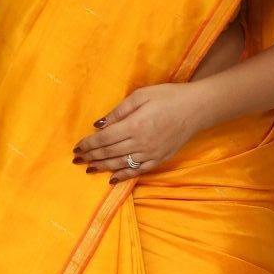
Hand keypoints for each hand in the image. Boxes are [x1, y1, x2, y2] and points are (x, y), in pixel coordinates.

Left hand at [73, 82, 201, 180]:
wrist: (196, 109)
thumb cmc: (168, 97)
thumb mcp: (141, 95)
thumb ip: (119, 111)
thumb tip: (99, 125)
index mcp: (134, 125)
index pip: (104, 139)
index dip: (88, 144)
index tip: (77, 147)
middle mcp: (140, 143)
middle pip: (109, 153)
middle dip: (91, 156)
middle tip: (77, 160)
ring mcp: (150, 154)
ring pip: (121, 164)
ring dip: (102, 167)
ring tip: (88, 168)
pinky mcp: (159, 159)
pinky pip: (137, 171)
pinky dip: (123, 176)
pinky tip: (112, 179)